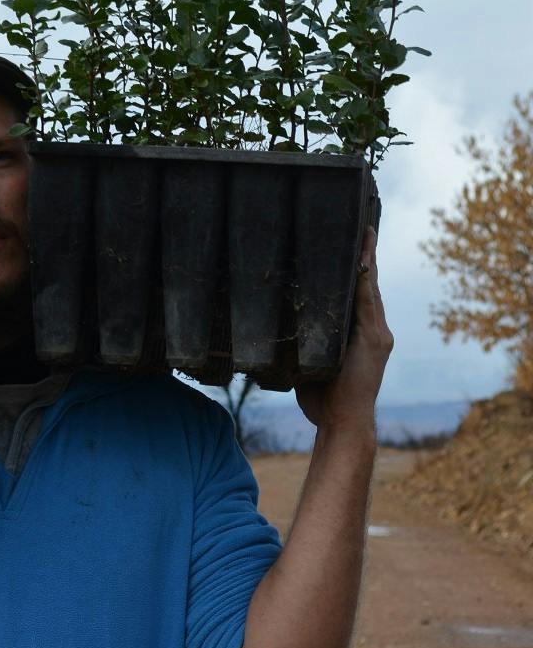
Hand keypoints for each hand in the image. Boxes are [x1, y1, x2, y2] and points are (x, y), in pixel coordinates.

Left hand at [294, 226, 393, 431]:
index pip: (357, 293)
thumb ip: (302, 340)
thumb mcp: (309, 360)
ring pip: (370, 287)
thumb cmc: (320, 398)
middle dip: (365, 254)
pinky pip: (367, 300)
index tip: (352, 240)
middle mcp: (372, 330)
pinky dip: (365, 278)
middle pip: (367, 284)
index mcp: (359, 334)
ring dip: (367, 258)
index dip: (356, 267)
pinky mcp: (374, 339)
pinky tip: (361, 258)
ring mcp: (376, 334)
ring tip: (364, 230)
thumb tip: (271, 324)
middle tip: (361, 223)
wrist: (340, 423)